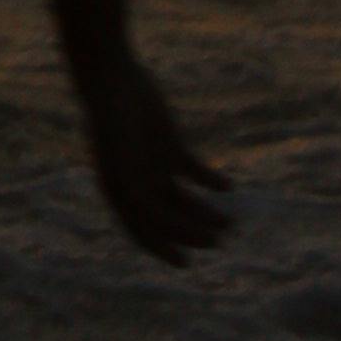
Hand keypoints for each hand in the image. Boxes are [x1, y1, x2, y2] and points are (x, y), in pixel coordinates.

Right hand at [81, 51, 229, 263]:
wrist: (112, 78)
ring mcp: (155, 166)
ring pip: (185, 200)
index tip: (185, 263)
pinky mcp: (171, 147)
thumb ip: (131, 183)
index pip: (142, 230)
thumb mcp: (118, 154)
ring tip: (230, 223)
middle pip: (169, 219)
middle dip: (193, 233)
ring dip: (206, 213)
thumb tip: (147, 214)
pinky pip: (195, 172)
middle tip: (218, 240)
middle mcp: (139, 184)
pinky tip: (227, 187)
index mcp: (120, 192)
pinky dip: (211, 181)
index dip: (162, 249)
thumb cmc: (110, 116)